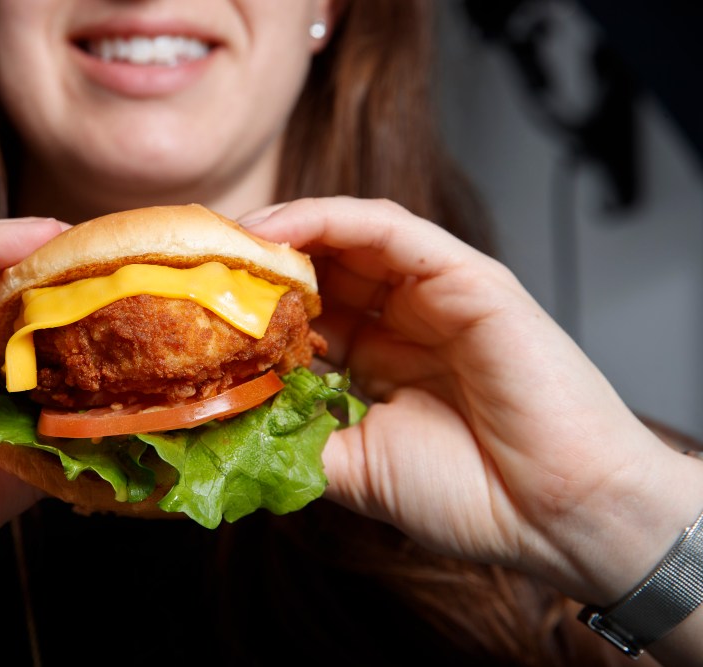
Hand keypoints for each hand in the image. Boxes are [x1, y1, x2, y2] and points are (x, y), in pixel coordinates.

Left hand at [244, 197, 702, 606]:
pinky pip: (390, 229)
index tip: (194, 305)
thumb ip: (291, 436)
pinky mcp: (468, 276)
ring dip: (284, 230)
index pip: (304, 312)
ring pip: (349, 235)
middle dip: (259, 260)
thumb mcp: (350, 465)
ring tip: (229, 238)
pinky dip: (331, 219)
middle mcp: (405, 318)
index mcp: (379, 359)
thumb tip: (214, 425)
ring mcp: (437, 293)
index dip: (251, 303)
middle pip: (322, 266)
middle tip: (200, 259)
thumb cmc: (468, 495)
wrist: (555, 514)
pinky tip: (279, 227)